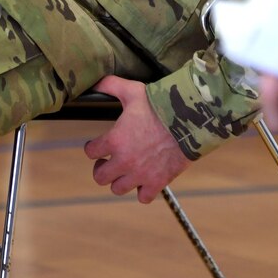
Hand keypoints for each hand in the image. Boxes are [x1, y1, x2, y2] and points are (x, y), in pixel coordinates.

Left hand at [82, 75, 190, 203]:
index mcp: (114, 140)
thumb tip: (96, 80)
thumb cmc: (160, 106)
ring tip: (125, 172)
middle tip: (108, 162)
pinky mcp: (157, 182)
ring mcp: (140, 174)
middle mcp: (124, 161)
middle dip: (102, 169)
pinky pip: (143, 197)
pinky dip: (143, 192)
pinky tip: (145, 181)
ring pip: (118, 189)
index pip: (90, 152)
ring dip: (120, 181)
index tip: (97, 146)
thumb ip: (111, 85)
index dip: (92, 148)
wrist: (188, 120)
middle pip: (100, 177)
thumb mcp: (133, 91)